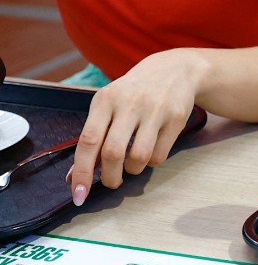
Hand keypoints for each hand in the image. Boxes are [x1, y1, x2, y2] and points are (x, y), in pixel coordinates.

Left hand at [67, 50, 206, 204]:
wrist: (174, 70)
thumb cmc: (132, 94)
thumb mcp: (107, 106)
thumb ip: (92, 138)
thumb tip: (74, 177)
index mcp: (105, 100)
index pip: (88, 141)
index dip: (82, 171)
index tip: (78, 194)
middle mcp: (130, 104)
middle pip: (113, 152)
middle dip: (110, 177)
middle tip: (111, 183)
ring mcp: (155, 110)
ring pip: (139, 157)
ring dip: (132, 171)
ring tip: (132, 165)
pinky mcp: (176, 118)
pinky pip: (160, 155)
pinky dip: (151, 162)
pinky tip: (150, 152)